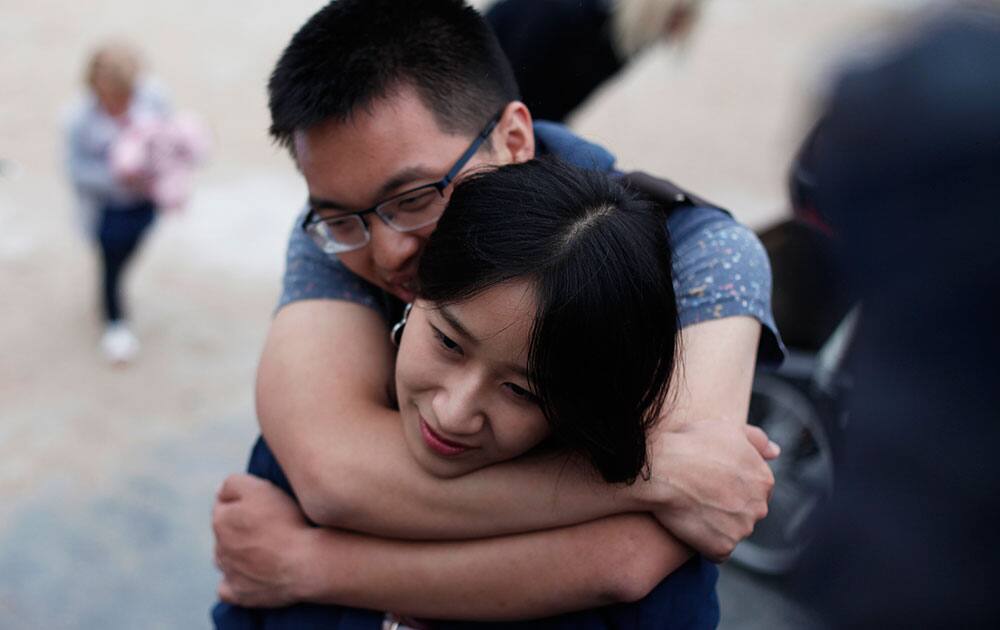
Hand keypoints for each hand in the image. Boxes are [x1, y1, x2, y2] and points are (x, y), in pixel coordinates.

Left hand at [212, 474, 313, 606]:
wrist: (306, 562)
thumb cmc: (286, 522)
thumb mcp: (260, 488)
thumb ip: (232, 484)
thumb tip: (219, 491)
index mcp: (221, 521)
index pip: (223, 505)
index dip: (243, 501)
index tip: (263, 504)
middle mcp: (219, 548)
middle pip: (225, 532)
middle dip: (239, 527)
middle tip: (268, 525)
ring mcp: (229, 573)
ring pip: (226, 558)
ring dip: (237, 553)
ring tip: (265, 549)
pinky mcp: (240, 595)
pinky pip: (227, 588)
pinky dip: (234, 581)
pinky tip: (248, 575)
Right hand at [645, 421, 777, 561]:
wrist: (660, 470)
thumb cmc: (690, 445)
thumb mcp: (727, 429)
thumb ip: (756, 440)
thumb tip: (776, 452)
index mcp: (764, 479)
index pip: (755, 489)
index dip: (731, 485)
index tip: (711, 481)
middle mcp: (759, 506)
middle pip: (746, 512)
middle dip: (728, 507)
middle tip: (699, 495)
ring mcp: (742, 529)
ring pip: (732, 531)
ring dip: (716, 525)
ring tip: (691, 509)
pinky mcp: (723, 547)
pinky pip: (717, 550)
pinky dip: (705, 543)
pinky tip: (689, 526)